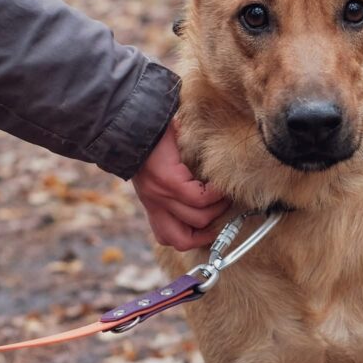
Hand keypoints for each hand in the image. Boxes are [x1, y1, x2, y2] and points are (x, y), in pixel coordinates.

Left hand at [132, 122, 229, 250]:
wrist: (138, 122)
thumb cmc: (156, 143)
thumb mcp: (163, 174)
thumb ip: (178, 190)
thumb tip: (207, 201)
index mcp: (154, 204)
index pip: (170, 239)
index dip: (193, 240)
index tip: (210, 227)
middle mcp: (155, 204)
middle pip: (181, 240)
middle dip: (207, 234)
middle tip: (222, 214)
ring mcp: (161, 195)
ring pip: (198, 218)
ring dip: (218, 208)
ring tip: (224, 194)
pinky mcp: (169, 182)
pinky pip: (200, 198)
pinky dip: (215, 193)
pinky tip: (219, 183)